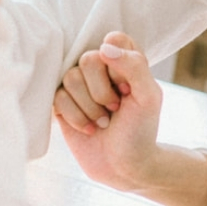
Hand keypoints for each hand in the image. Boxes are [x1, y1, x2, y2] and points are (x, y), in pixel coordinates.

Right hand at [55, 32, 163, 191]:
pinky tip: (89, 129)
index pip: (113, 39)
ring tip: (103, 121)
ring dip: (90, 107)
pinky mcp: (62, 104)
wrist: (124, 166)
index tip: (128, 88)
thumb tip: (103, 48)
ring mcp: (79, 85)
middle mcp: (100, 68)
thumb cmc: (141, 128)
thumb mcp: (148, 96)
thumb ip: (134, 66)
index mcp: (124, 59)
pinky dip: (77, 117)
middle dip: (102, 91)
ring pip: (70, 78)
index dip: (119, 65)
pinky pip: (57, 98)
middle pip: (88, 59)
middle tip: (115, 108)